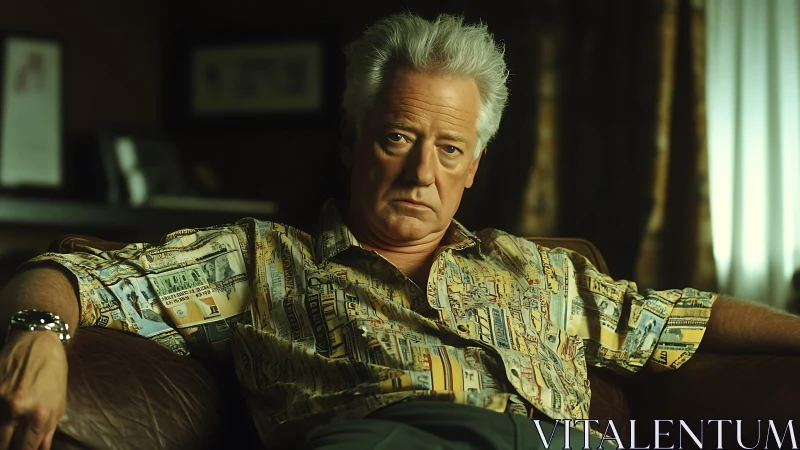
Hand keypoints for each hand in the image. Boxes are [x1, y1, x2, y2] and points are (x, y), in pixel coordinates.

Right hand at [0, 331, 66, 449]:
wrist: (39, 342)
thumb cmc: (53, 374)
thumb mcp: (58, 404)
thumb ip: (46, 432)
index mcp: (40, 414)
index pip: (24, 449)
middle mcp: (18, 408)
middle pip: (2, 444)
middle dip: (6, 446)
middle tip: (10, 442)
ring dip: (0, 430)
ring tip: (6, 427)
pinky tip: (3, 410)